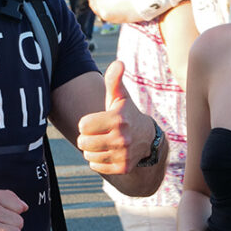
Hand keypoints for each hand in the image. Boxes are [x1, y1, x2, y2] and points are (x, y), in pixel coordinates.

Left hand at [76, 60, 151, 174]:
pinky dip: (98, 161)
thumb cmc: (125, 113)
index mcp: (118, 119)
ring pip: (88, 155)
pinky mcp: (123, 168)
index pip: (83, 125)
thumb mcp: (120, 97)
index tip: (98, 120)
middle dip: (87, 137)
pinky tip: (109, 152)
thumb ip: (114, 80)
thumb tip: (119, 63)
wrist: (147, 138)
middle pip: (83, 142)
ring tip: (104, 142)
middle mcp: (122, 138)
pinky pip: (95, 166)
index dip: (87, 123)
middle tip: (99, 133)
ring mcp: (123, 155)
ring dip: (92, 149)